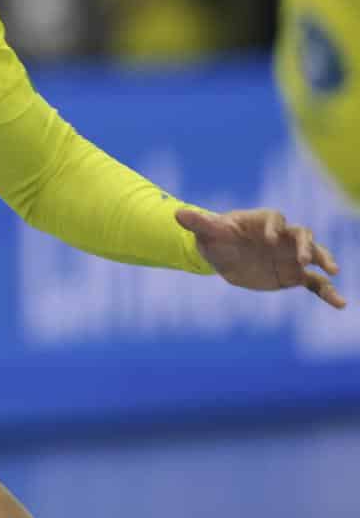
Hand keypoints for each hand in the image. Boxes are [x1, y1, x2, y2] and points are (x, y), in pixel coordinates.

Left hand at [176, 207, 345, 308]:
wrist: (223, 255)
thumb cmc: (215, 237)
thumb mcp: (206, 231)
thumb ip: (197, 223)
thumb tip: (177, 214)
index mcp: (263, 221)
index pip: (275, 219)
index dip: (273, 227)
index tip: (268, 239)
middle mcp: (282, 236)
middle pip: (302, 235)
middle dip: (305, 245)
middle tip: (305, 258)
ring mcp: (291, 255)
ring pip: (314, 256)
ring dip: (324, 262)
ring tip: (332, 273)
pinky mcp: (294, 275)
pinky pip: (315, 283)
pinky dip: (328, 292)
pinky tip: (340, 303)